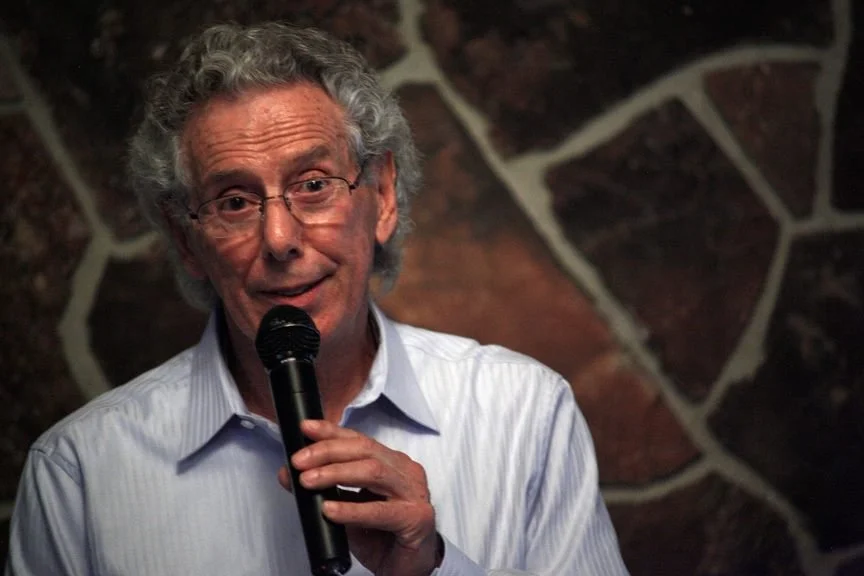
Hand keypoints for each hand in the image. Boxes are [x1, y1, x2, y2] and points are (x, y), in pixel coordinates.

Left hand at [278, 420, 440, 575]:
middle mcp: (405, 471)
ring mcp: (414, 492)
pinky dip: (351, 509)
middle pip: (365, 449)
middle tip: (299, 461)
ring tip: (309, 481)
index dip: (331, 432)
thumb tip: (289, 474)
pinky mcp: (416, 518)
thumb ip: (323, 489)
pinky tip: (330, 509)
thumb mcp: (347, 509)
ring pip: (372, 471)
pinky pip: (379, 511)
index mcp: (392, 463)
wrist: (407, 569)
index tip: (305, 429)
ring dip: (336, 473)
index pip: (359, 440)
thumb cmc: (382, 536)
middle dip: (327, 451)